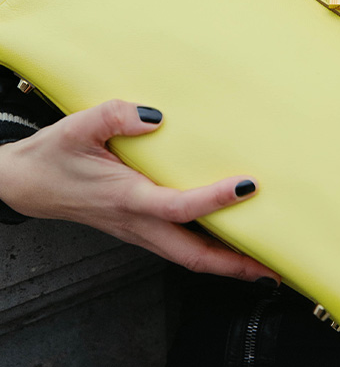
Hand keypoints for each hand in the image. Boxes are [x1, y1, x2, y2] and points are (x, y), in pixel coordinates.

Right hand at [0, 99, 279, 282]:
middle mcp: (136, 222)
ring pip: (187, 256)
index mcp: (126, 198)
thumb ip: (115, 115)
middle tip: (274, 263)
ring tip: (260, 259)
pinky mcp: (136, 226)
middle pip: (192, 256)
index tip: (247, 185)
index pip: (179, 207)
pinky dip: (206, 249)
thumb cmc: (52, 157)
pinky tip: (222, 237)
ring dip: (224, 262)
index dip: (215, 200)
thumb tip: (156, 117)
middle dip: (235, 264)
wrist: (26, 183)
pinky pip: (177, 245)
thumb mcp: (77, 127)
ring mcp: (137, 229)